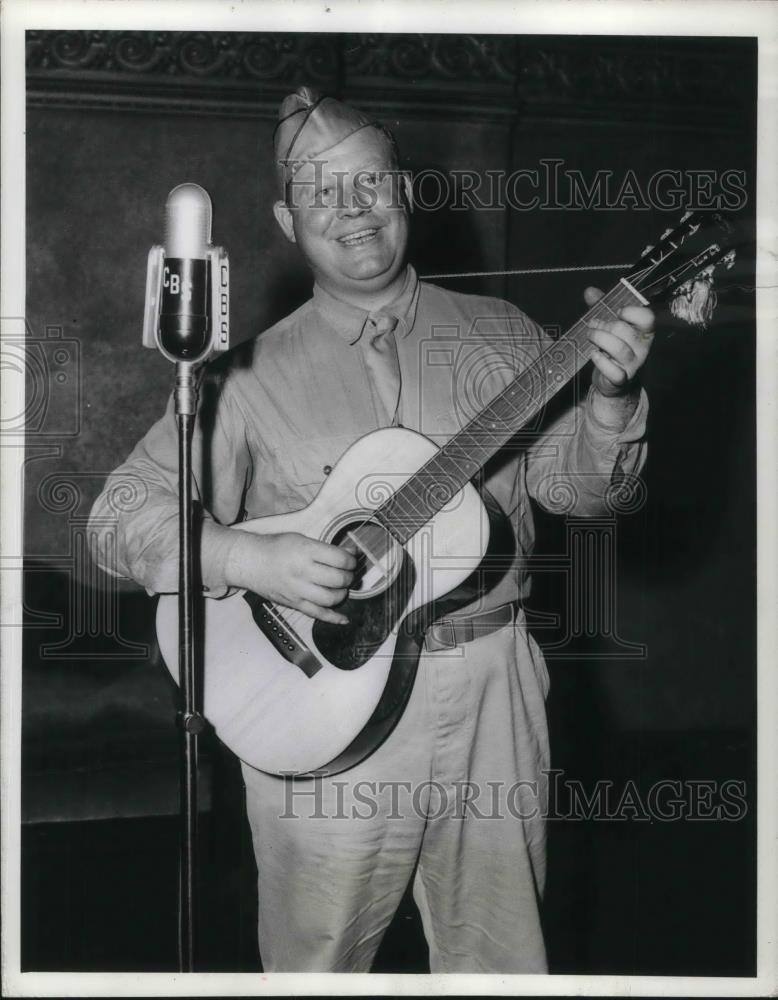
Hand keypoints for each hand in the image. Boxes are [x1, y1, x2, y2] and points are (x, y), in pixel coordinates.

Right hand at [226, 530, 355, 623]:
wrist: (250, 562)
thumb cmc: (275, 548)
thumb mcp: (301, 539)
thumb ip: (326, 548)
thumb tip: (350, 553)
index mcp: (305, 551)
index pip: (340, 559)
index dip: (351, 560)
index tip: (352, 559)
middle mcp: (302, 572)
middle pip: (338, 579)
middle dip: (349, 577)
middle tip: (347, 573)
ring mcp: (298, 590)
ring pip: (331, 599)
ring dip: (342, 594)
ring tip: (340, 587)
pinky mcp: (294, 604)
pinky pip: (317, 614)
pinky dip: (333, 618)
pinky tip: (344, 619)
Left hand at [584, 286, 654, 396]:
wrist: (613, 381)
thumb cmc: (613, 349)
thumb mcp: (609, 326)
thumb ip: (601, 307)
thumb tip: (589, 291)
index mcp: (643, 332)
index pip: (647, 318)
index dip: (631, 311)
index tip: (617, 311)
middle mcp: (641, 348)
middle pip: (625, 330)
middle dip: (604, 325)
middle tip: (592, 324)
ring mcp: (632, 365)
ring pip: (619, 349)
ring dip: (600, 339)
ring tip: (590, 336)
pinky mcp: (621, 380)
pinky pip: (614, 372)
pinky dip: (601, 362)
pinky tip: (594, 355)